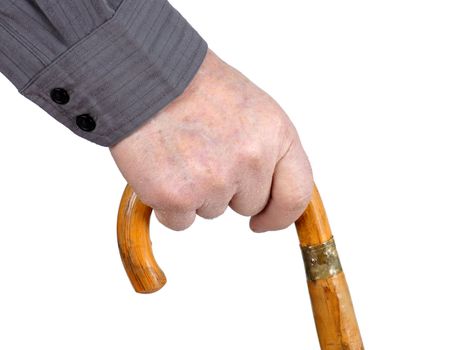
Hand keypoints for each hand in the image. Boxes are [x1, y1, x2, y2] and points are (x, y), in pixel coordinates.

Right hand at [110, 50, 312, 231]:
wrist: (145, 74)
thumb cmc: (197, 87)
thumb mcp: (254, 110)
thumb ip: (269, 152)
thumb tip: (272, 196)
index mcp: (277, 135)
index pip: (295, 194)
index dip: (280, 215)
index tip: (264, 221)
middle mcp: (251, 160)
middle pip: (249, 205)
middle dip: (229, 189)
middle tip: (204, 152)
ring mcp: (215, 180)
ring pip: (213, 211)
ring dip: (196, 192)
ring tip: (181, 152)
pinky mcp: (177, 196)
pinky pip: (180, 220)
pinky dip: (168, 204)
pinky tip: (162, 169)